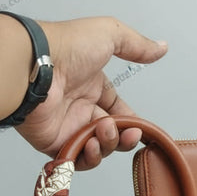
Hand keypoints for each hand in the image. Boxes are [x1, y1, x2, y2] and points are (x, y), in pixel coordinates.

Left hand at [14, 16, 167, 169]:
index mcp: (93, 86)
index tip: (141, 129)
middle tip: (126, 132)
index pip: (119, 111)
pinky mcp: (54, 143)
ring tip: (103, 130)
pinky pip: (76, 160)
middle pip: (111, 135)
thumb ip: (137, 45)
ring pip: (98, 149)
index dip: (132, 122)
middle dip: (123, 138)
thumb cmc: (66, 46)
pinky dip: (89, 157)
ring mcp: (67, 127)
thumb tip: (161, 48)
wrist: (35, 65)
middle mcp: (80, 108)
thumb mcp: (110, 35)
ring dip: (108, 145)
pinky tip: (92, 144)